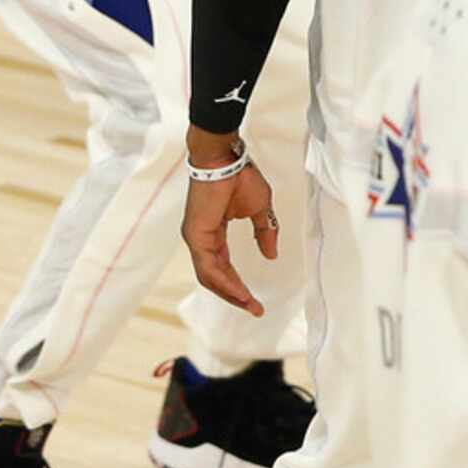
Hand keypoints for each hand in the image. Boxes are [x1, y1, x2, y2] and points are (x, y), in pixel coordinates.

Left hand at [181, 139, 278, 316]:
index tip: (255, 301)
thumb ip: (263, 233)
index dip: (238, 285)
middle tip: (254, 308)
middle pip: (215, 278)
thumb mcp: (259, 210)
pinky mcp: (196, 235)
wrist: (226, 158)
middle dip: (235, 295)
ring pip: (210, 276)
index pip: (223, 267)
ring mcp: (196, 238)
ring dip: (230, 293)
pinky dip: (224, 281)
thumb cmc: (241, 177)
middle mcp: (201, 240)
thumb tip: (271, 255)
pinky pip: (209, 266)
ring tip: (249, 304)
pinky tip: (238, 290)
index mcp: (213, 233)